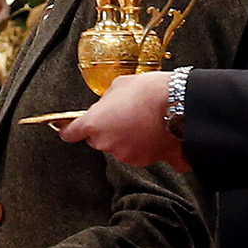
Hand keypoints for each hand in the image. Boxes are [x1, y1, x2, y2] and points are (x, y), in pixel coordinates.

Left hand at [59, 71, 190, 170]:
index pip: (71, 133)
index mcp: (94, 124)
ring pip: (118, 147)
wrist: (179, 106)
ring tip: (141, 121)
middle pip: (97, 140)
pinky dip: (141, 145)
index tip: (68, 131)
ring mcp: (125, 154)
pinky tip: (151, 131)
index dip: (69, 131)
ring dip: (125, 138)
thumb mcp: (118, 86)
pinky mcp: (143, 161)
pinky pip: (137, 153)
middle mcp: (106, 143)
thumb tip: (106, 106)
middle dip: (105, 130)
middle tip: (122, 114)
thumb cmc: (148, 92)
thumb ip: (105, 101)